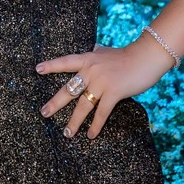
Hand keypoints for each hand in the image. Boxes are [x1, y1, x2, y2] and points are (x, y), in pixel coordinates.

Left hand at [36, 42, 171, 138]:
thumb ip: (98, 52)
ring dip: (74, 121)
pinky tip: (91, 135)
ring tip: (67, 133)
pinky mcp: (114, 92)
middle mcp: (91, 70)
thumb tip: (95, 48)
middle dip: (55, 103)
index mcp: (88, 59)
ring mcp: (101, 82)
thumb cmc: (128, 56)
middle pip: (69, 89)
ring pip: (83, 105)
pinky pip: (101, 112)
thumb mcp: (107, 52)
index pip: (66, 62)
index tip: (37, 69)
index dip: (52, 66)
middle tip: (44, 113)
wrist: (146, 57)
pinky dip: (95, 125)